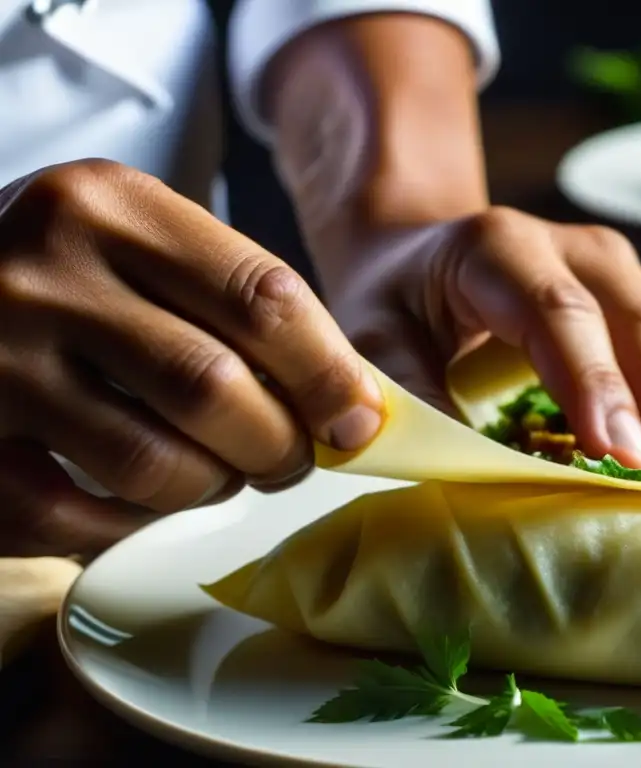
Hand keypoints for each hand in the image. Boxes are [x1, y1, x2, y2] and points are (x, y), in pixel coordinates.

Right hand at [0, 160, 382, 556]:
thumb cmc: (70, 276)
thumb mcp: (145, 245)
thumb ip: (239, 303)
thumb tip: (349, 401)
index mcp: (112, 207)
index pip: (262, 298)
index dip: (328, 374)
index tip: (358, 420)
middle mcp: (44, 273)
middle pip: (214, 387)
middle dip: (279, 445)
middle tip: (290, 460)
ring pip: (153, 464)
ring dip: (213, 487)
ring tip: (220, 475)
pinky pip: (74, 518)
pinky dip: (130, 526)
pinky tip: (145, 505)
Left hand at [331, 207, 640, 471]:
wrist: (421, 254)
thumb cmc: (398, 300)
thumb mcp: (376, 340)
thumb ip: (409, 396)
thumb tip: (467, 471)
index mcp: (498, 248)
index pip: (557, 312)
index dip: (592, 383)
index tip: (615, 456)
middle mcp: (573, 247)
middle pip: (638, 320)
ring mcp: (619, 268)